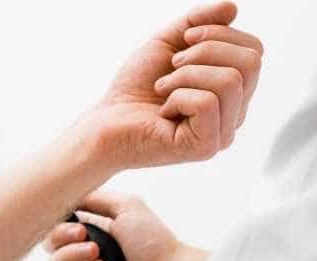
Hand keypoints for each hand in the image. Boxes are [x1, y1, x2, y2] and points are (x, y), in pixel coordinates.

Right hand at [44, 192, 207, 260]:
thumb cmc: (155, 241)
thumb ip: (94, 197)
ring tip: (97, 252)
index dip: (57, 224)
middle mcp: (85, 255)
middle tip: (84, 234)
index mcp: (91, 233)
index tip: (73, 220)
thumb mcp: (126, 205)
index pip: (56, 228)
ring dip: (72, 256)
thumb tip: (68, 195)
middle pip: (50, 248)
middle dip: (61, 238)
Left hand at [72, 1, 262, 170]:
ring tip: (163, 88)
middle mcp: (235, 114)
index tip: (183, 43)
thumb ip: (200, 22)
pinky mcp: (206, 146)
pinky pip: (207, 102)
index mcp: (232, 91)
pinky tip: (163, 111)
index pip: (254, 51)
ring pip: (230, 81)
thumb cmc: (135, 87)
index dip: (219, 35)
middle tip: (172, 67)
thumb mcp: (168, 43)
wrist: (106, 122)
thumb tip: (232, 8)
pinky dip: (177, 97)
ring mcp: (223, 133)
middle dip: (205, 51)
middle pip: (251, 62)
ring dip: (186, 75)